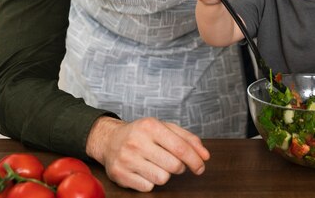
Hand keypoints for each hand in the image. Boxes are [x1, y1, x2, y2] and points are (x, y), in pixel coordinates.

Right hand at [86, 116, 209, 191]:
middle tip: (174, 163)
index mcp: (150, 126)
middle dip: (179, 167)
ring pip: (162, 178)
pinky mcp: (120, 175)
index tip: (201, 166)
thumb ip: (188, 139)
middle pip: (174, 165)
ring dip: (165, 174)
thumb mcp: (165, 128)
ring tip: (157, 165)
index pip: (181, 148)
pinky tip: (144, 171)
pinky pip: (148, 187)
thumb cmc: (142, 134)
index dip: (195, 160)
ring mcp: (127, 159)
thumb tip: (205, 156)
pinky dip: (150, 181)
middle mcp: (137, 141)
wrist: (109, 140)